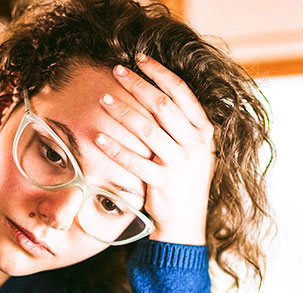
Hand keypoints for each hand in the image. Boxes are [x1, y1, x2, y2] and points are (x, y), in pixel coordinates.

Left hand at [95, 55, 213, 245]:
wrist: (186, 223)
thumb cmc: (184, 181)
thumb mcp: (194, 150)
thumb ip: (182, 124)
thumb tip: (156, 90)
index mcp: (204, 131)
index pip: (182, 92)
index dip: (160, 72)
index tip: (140, 59)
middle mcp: (195, 145)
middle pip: (162, 105)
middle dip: (137, 84)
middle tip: (116, 71)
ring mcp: (180, 164)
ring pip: (147, 129)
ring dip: (122, 112)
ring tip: (103, 99)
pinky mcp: (163, 183)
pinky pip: (134, 161)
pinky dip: (115, 148)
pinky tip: (98, 137)